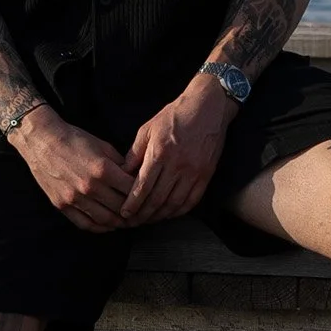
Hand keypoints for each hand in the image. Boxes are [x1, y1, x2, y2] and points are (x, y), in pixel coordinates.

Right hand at [11, 107, 137, 231]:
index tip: (148, 197)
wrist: (42, 141)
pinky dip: (100, 228)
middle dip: (134, 213)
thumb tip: (135, 178)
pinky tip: (107, 225)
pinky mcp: (62, 205)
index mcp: (103, 170)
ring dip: (119, 223)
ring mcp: (75, 198)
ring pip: (105, 220)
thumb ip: (120, 164)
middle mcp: (90, 187)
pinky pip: (85, 224)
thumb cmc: (74, 140)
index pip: (132, 190)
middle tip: (142, 214)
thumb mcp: (103, 146)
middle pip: (121, 208)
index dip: (143, 195)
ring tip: (127, 221)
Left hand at [119, 75, 234, 226]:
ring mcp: (194, 171)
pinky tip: (170, 214)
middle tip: (134, 222)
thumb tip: (122, 174)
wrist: (207, 107)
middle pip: (157, 199)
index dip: (132, 203)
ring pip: (174, 203)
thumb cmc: (174, 116)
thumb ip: (134, 153)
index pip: (142, 187)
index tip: (124, 213)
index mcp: (159, 153)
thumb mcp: (147, 129)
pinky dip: (179, 211)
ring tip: (149, 220)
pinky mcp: (206, 174)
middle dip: (143, 214)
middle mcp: (177, 165)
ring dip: (160, 216)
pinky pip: (192, 200)